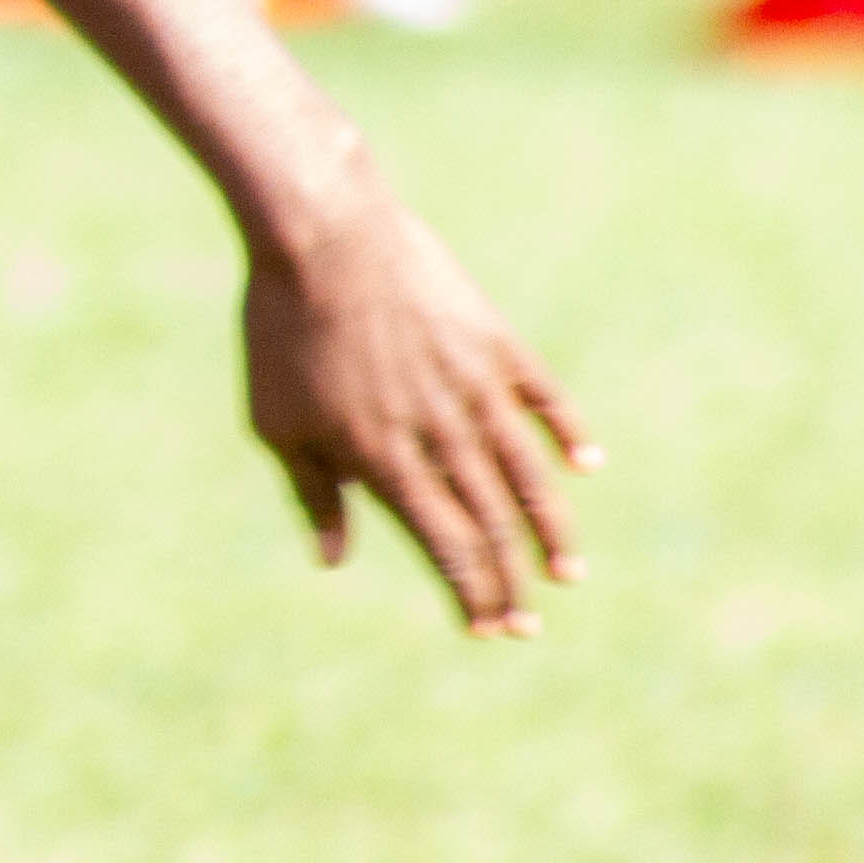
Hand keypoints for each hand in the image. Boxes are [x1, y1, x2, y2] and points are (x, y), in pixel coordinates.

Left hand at [238, 175, 593, 635]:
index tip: (486, 629)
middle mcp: (439, 431)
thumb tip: (333, 561)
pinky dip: (568, 432)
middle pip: (490, 522)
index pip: (444, 546)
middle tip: (529, 625)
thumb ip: (312, 493)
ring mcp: (474, 384)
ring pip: (527, 472)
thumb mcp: (277, 421)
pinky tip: (586, 465)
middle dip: (512, 581)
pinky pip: (543, 395)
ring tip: (569, 570)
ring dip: (551, 526)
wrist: (322, 233)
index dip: (470, 593)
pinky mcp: (493, 339)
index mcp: (383, 459)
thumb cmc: (282, 331)